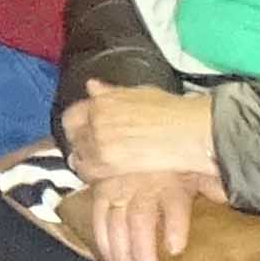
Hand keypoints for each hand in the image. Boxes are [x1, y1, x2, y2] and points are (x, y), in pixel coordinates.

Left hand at [61, 79, 221, 184]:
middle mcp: (96, 120)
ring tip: (95, 162)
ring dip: (83, 158)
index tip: (80, 130)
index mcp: (102, 101)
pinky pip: (88, 171)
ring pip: (78, 154)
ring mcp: (100, 142)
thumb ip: (110, 93)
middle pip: (73, 136)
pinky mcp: (108, 164)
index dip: (75, 124)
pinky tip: (100, 174)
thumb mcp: (138, 93)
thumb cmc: (171, 111)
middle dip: (78, 142)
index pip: (72, 114)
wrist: (187, 131)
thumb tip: (91, 86)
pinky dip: (90, 173)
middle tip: (86, 148)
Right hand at [88, 166, 225, 260]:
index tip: (175, 248)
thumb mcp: (197, 165)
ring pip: (116, 222)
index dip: (174, 225)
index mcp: (171, 180)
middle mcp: (143, 185)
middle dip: (142, 248)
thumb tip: (227, 195)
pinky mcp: (102, 190)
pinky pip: (97, 217)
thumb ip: (211, 182)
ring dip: (120, 252)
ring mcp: (119, 187)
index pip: (174, 204)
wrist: (139, 134)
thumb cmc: (174, 158)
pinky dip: (101, 241)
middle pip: (140, 218)